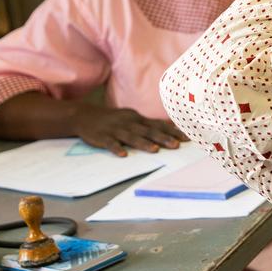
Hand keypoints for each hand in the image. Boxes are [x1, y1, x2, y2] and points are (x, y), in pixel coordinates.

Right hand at [71, 105, 187, 156]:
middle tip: (177, 145)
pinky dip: (117, 148)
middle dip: (163, 138)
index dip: (172, 131)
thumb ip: (147, 124)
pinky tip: (123, 155)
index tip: (186, 138)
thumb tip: (168, 128)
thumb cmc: (114, 119)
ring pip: (132, 137)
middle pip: (148, 131)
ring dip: (143, 144)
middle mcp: (129, 122)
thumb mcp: (131, 118)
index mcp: (137, 118)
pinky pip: (110, 143)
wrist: (85, 115)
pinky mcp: (102, 136)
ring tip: (155, 150)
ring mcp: (116, 129)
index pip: (158, 124)